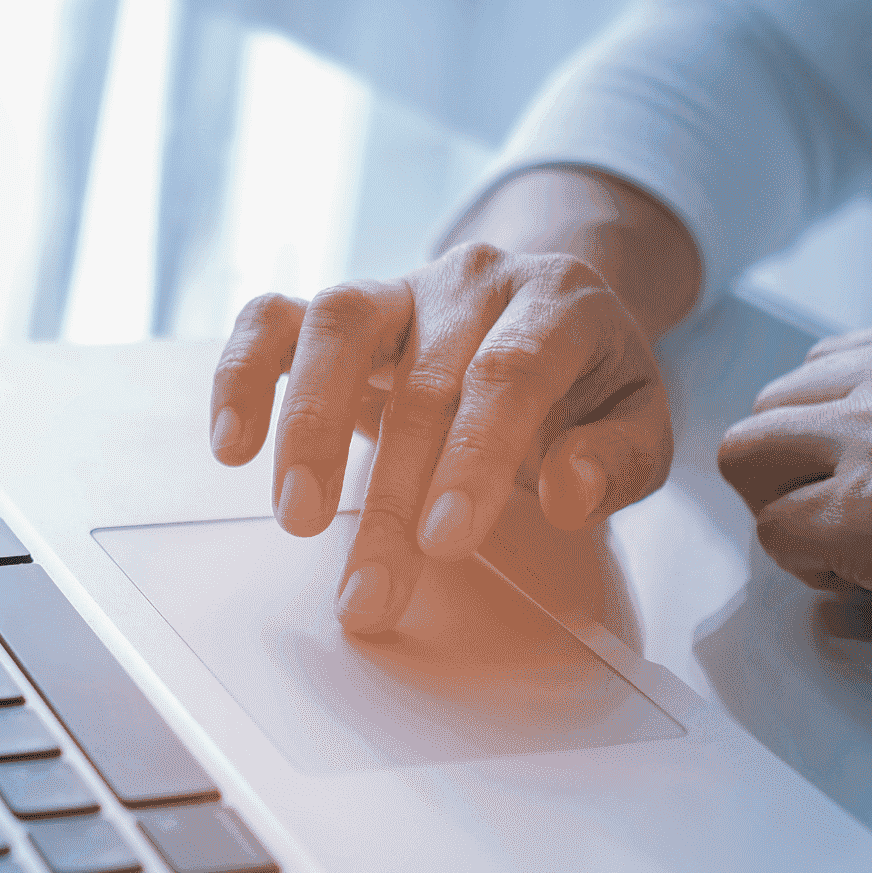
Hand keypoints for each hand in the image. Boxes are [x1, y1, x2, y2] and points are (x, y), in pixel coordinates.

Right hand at [209, 243, 675, 632]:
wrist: (544, 305)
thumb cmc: (586, 380)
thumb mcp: (640, 418)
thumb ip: (619, 457)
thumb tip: (569, 492)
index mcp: (558, 303)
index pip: (509, 373)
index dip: (475, 455)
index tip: (446, 541)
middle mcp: (472, 281)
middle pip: (424, 380)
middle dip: (391, 496)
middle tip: (369, 591)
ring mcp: (399, 286)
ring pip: (338, 325)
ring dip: (308, 425)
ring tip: (298, 517)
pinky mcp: (342, 307)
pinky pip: (274, 319)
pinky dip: (241, 375)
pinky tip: (232, 445)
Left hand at [717, 307, 871, 722]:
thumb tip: (858, 465)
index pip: (835, 362)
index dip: (837, 433)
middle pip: (779, 401)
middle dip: (799, 469)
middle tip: (853, 526)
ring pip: (749, 453)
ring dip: (787, 508)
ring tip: (853, 554)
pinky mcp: (868, 513)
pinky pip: (773, 532)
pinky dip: (806, 569)